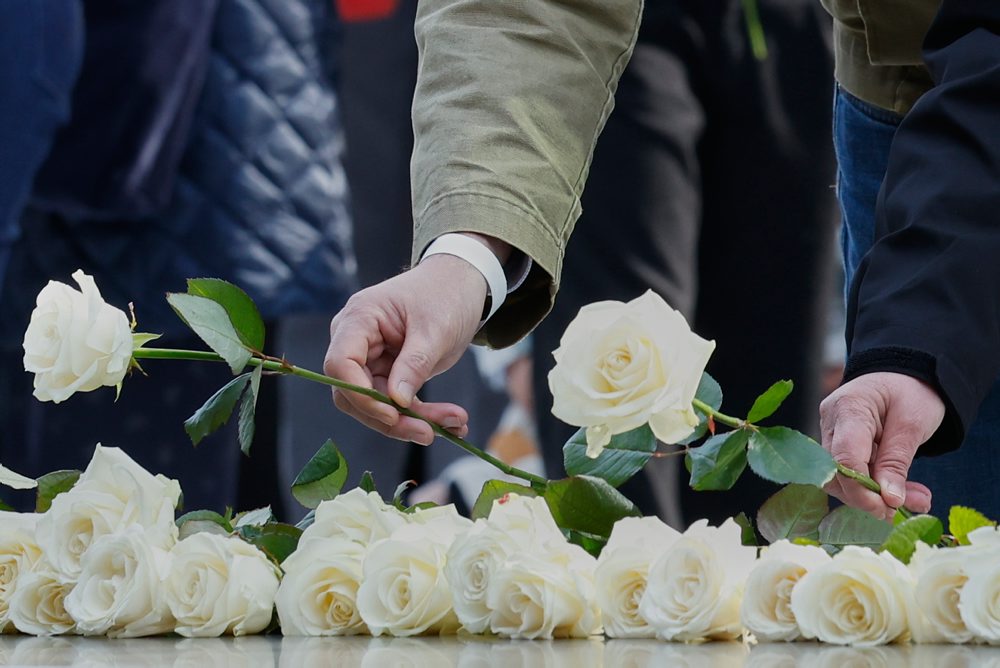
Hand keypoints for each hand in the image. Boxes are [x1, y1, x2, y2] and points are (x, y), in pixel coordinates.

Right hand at [324, 239, 502, 444]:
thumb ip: (414, 364)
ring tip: (456, 424)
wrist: (461, 283)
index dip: (360, 394)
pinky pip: (396, 403)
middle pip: (354, 392)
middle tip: (429, 432)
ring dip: (413, 421)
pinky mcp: (388, 372)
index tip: (393, 413)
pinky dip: (423, 415)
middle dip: (391, 418)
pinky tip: (454, 423)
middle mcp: (356, 340)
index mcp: (359, 319)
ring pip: (376, 405)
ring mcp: (371, 358)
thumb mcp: (435, 329)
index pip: (340, 364)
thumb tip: (396, 402)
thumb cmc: (446, 293)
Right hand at [819, 372, 944, 518]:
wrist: (906, 374)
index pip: (844, 458)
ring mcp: (831, 433)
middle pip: (837, 473)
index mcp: (848, 408)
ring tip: (915, 499)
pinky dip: (876, 486)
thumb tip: (888, 500)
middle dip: (870, 497)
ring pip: (842, 478)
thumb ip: (897, 462)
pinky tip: (903, 491)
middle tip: (906, 508)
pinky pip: (851, 473)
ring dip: (875, 496)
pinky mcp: (838, 444)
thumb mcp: (913, 424)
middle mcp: (830, 422)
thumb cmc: (911, 391)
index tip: (889, 509)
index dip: (862, 491)